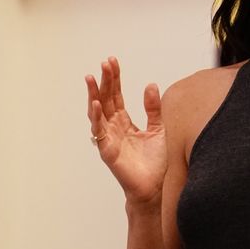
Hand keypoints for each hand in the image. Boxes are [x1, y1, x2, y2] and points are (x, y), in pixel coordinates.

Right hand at [85, 57, 166, 205]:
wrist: (153, 187)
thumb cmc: (154, 162)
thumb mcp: (158, 129)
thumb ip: (153, 108)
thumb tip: (150, 85)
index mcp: (124, 122)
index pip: (116, 95)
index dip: (114, 79)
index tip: (112, 61)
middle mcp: (113, 127)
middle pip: (106, 99)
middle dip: (105, 81)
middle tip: (104, 63)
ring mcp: (108, 138)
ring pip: (97, 112)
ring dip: (94, 95)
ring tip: (92, 78)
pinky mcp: (108, 150)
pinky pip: (99, 131)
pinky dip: (96, 117)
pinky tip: (96, 103)